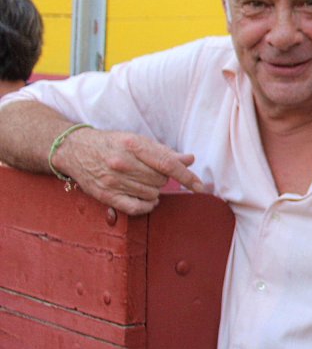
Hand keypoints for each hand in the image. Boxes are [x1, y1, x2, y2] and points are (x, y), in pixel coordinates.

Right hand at [54, 127, 212, 214]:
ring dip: (154, 190)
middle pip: (161, 180)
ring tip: (143, 181)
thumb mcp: (137, 141)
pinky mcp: (106, 195)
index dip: (187, 177)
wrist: (75, 150)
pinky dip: (147, 205)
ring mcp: (113, 181)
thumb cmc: (112, 144)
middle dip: (163, 178)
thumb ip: (164, 152)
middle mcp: (123, 163)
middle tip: (152, 172)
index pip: (168, 164)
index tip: (200, 187)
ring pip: (152, 194)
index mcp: (134, 145)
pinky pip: (136, 208)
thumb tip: (189, 160)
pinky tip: (147, 199)